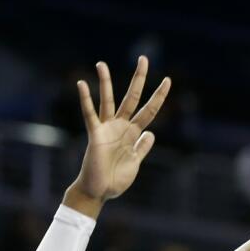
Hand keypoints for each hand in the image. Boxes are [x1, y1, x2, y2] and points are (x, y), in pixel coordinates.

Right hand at [65, 56, 170, 216]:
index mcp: (133, 133)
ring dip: (105, 82)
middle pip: (132, 98)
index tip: (168, 79)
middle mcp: (121, 127)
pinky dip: (85, 100)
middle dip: (139, 79)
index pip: (150, 110)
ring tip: (101, 64)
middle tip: (144, 58)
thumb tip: (150, 133)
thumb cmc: (116, 180)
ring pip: (108, 100)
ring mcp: (107, 129)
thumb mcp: (135, 162)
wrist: (99, 192)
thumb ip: (142, 147)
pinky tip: (81, 84)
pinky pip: (90, 115)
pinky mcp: (96, 135)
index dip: (159, 96)